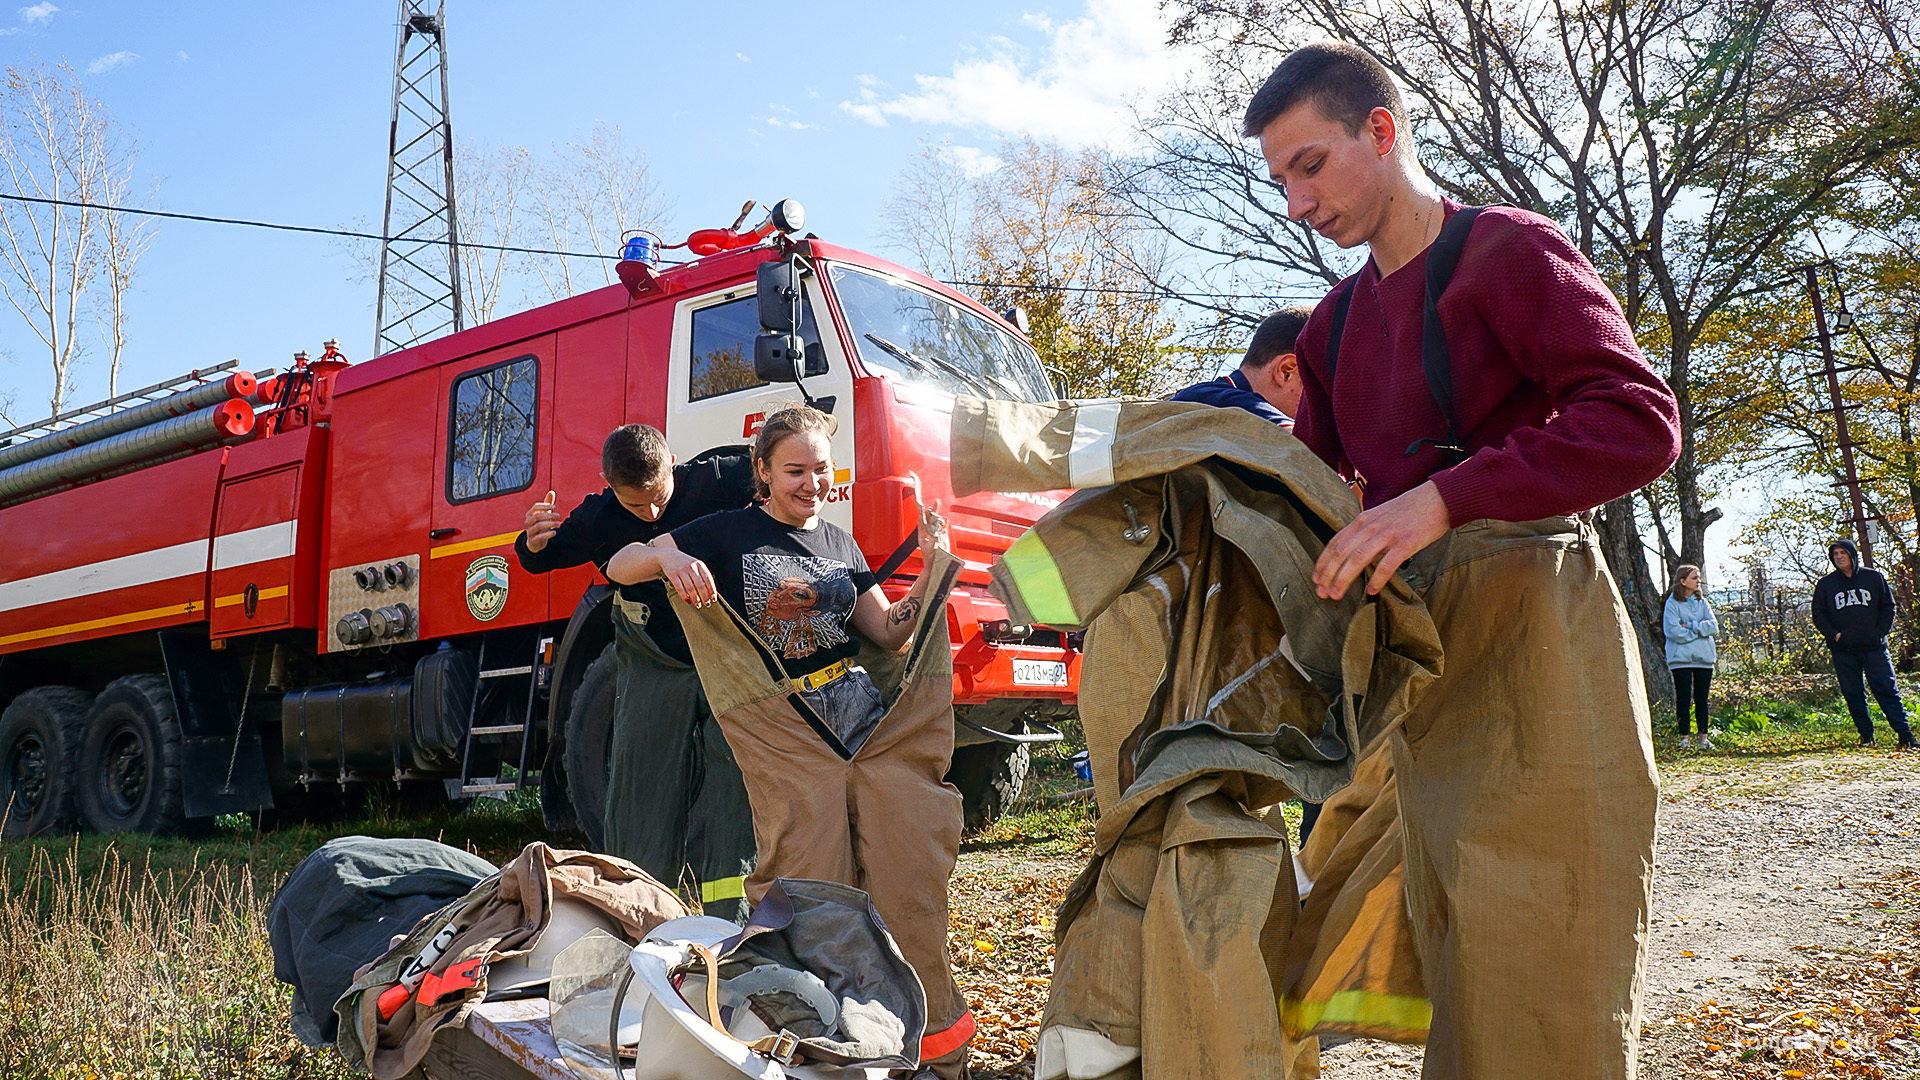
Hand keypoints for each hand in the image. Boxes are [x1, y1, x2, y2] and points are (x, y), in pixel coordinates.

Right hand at [522, 490, 561, 552]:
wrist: (534, 542)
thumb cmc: (539, 525)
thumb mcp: (543, 514)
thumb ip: (547, 504)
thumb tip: (551, 492)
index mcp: (529, 514)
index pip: (535, 507)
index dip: (545, 506)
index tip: (555, 507)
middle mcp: (528, 522)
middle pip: (538, 516)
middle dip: (549, 515)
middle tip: (559, 516)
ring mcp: (529, 531)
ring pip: (538, 526)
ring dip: (550, 524)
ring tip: (559, 524)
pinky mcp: (532, 540)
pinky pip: (539, 537)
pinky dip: (547, 534)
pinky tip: (554, 532)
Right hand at [658, 549, 717, 605]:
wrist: (668, 555)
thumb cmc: (685, 563)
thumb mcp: (695, 565)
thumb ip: (702, 576)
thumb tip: (709, 592)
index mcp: (699, 564)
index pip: (708, 579)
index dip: (712, 590)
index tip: (713, 598)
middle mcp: (691, 566)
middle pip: (700, 585)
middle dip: (704, 596)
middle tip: (707, 604)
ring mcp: (681, 570)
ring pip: (690, 588)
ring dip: (695, 598)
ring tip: (698, 604)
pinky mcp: (672, 574)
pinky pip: (679, 588)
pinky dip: (684, 596)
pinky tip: (688, 601)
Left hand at [919, 504, 950, 561]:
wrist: (937, 565)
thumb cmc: (930, 558)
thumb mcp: (931, 548)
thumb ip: (933, 539)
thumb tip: (936, 532)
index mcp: (922, 535)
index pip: (923, 522)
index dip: (925, 514)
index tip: (927, 508)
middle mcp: (929, 533)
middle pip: (931, 519)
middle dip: (933, 510)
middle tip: (936, 502)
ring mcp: (936, 534)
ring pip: (937, 522)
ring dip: (938, 514)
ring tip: (939, 505)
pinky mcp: (942, 537)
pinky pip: (943, 528)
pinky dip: (945, 523)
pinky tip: (946, 518)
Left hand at [1313, 481, 1450, 600]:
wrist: (1438, 498)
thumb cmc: (1409, 510)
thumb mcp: (1380, 515)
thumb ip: (1365, 531)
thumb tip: (1352, 553)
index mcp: (1363, 520)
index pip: (1335, 543)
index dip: (1323, 562)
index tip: (1316, 578)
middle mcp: (1371, 526)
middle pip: (1342, 553)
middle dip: (1328, 575)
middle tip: (1322, 592)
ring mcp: (1388, 534)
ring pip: (1358, 559)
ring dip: (1344, 579)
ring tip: (1337, 594)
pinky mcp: (1406, 542)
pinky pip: (1387, 564)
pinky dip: (1377, 579)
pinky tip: (1371, 591)